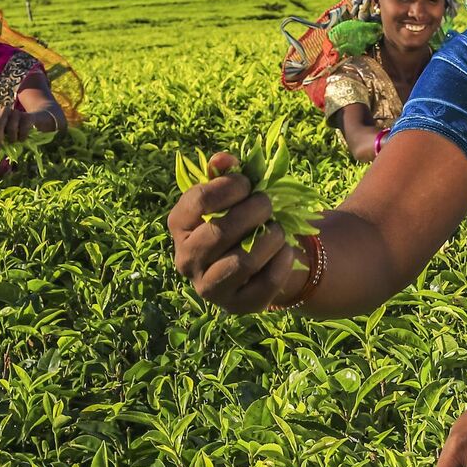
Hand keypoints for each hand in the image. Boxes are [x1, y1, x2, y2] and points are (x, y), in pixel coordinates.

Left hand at [0, 106, 38, 152]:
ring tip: (13, 142)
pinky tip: (22, 139)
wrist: (37, 121)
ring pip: (11, 128)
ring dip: (12, 139)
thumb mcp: (3, 135)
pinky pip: (23, 129)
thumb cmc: (15, 130)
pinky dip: (22, 137)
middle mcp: (4, 111)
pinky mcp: (28, 116)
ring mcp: (16, 112)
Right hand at [167, 151, 307, 313]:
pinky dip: (282, 263)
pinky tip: (286, 251)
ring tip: (279, 229)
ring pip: (242, 262)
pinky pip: (264, 284)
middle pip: (219, 232)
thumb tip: (223, 160)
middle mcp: (186, 259)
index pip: (198, 201)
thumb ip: (227, 173)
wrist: (260, 263)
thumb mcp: (233, 195)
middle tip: (269, 204)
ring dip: (270, 238)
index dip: (229, 187)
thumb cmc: (242, 220)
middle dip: (254, 212)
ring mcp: (209, 288)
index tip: (249, 184)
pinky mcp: (237, 306)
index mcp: (179, 226)